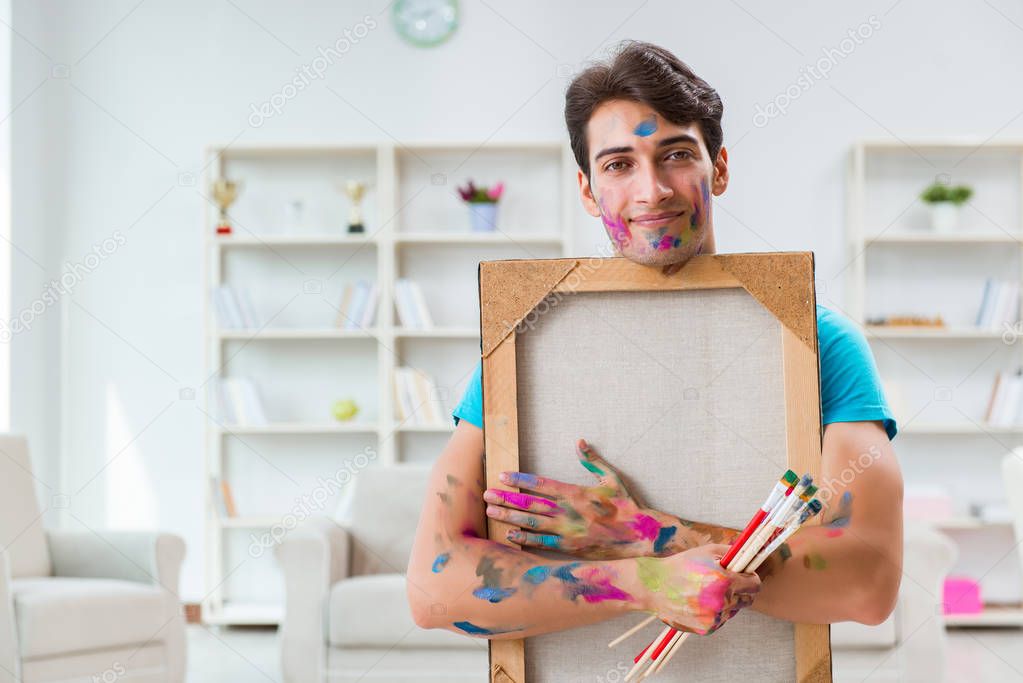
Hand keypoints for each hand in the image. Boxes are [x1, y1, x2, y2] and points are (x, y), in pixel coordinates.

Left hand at [483, 439, 676, 559]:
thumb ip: (593, 460)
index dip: (519, 479)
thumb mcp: (612, 478)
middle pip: (530, 503)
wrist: (641, 537)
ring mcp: (567, 532)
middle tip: (486, 494)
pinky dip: (525, 538)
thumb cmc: (627, 505)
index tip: (502, 475)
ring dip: (509, 517)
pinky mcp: (570, 548)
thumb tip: (579, 441)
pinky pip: (542, 543)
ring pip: (531, 523)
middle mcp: (568, 512)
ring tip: (491, 512)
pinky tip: (510, 534)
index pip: (541, 484)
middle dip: (506, 498)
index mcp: (575, 493)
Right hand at [638, 544, 759, 635]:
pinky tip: (700, 602)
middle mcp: (722, 602)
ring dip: (727, 601)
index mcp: (725, 580)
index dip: (751, 577)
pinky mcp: (707, 628)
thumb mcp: (707, 551)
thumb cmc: (681, 566)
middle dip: (741, 590)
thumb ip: (733, 552)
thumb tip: (750, 555)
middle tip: (725, 582)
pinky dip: (716, 611)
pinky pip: (721, 619)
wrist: (654, 587)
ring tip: (707, 591)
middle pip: (748, 599)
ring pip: (734, 610)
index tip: (744, 574)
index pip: (755, 584)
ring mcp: (714, 618)